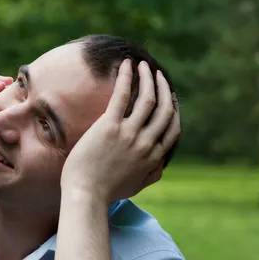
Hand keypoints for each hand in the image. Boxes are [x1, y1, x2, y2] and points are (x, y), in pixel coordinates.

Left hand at [61, 59, 179, 203]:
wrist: (85, 194)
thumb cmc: (105, 192)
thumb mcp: (136, 186)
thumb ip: (151, 174)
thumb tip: (162, 166)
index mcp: (153, 157)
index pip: (172, 128)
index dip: (173, 109)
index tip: (170, 97)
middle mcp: (146, 143)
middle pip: (164, 109)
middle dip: (164, 89)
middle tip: (158, 75)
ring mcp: (129, 134)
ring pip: (147, 99)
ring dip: (148, 78)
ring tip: (144, 66)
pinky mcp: (109, 126)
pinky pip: (122, 96)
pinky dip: (127, 78)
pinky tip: (128, 65)